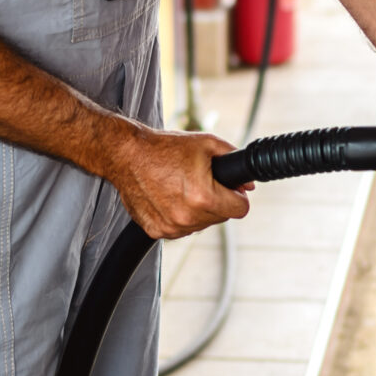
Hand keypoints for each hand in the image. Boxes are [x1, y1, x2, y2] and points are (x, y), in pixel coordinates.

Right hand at [107, 127, 250, 239]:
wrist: (126, 156)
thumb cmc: (163, 148)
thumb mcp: (207, 144)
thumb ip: (233, 160)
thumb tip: (248, 185)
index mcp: (203, 197)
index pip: (240, 210)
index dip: (237, 196)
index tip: (230, 189)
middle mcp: (187, 217)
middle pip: (221, 218)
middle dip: (216, 201)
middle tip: (200, 182)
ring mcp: (170, 227)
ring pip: (201, 225)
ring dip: (197, 210)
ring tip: (181, 187)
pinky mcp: (156, 231)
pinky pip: (180, 228)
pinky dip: (178, 215)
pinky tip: (168, 197)